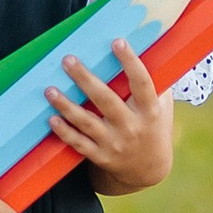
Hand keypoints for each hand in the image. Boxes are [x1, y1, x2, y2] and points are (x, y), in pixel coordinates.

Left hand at [44, 36, 172, 195]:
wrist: (149, 170)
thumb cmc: (153, 127)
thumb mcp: (163, 107)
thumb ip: (154, 83)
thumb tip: (146, 48)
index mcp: (150, 111)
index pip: (142, 83)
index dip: (130, 62)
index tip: (117, 42)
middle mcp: (132, 127)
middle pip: (106, 100)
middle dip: (85, 78)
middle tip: (68, 60)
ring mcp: (115, 143)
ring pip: (87, 122)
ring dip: (66, 105)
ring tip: (49, 90)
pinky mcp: (101, 156)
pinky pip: (79, 143)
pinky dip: (65, 132)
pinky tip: (52, 118)